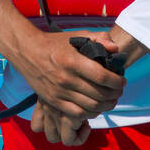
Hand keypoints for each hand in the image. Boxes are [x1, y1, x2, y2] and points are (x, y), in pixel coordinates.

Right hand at [28, 26, 149, 146]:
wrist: (27, 52)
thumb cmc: (55, 43)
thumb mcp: (77, 36)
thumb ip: (99, 39)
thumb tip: (115, 49)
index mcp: (73, 61)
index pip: (102, 76)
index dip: (117, 82)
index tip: (122, 81)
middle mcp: (66, 78)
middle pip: (99, 94)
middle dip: (115, 95)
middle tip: (119, 91)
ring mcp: (59, 92)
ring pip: (90, 106)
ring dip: (106, 106)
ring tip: (111, 100)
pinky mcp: (53, 101)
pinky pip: (77, 113)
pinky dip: (90, 113)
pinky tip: (96, 107)